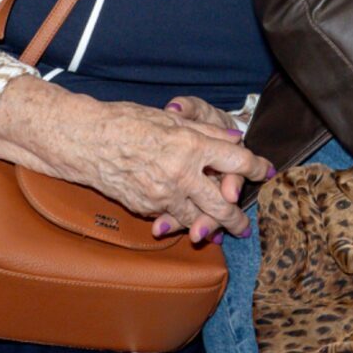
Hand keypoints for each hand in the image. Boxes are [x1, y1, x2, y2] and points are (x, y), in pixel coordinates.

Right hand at [45, 92, 271, 242]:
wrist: (86, 140)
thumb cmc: (127, 122)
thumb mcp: (173, 118)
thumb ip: (207, 131)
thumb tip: (235, 138)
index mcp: (192, 145)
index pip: (236, 161)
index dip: (256, 167)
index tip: (266, 172)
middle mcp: (181, 174)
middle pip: (221, 203)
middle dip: (237, 218)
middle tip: (245, 227)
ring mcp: (162, 195)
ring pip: (196, 219)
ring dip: (211, 228)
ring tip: (222, 235)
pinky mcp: (145, 207)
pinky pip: (170, 217)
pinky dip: (181, 221)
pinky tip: (188, 225)